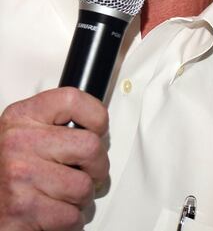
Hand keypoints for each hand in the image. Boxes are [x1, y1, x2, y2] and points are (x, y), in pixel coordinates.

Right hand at [0, 87, 108, 230]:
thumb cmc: (7, 170)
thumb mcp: (26, 132)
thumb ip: (56, 124)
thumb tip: (97, 127)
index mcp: (22, 117)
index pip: (72, 100)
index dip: (95, 117)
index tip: (97, 130)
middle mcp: (18, 143)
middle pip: (90, 146)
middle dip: (97, 167)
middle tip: (87, 172)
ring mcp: (19, 176)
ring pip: (84, 186)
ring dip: (82, 198)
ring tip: (65, 195)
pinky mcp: (22, 211)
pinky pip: (71, 217)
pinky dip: (70, 220)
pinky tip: (55, 212)